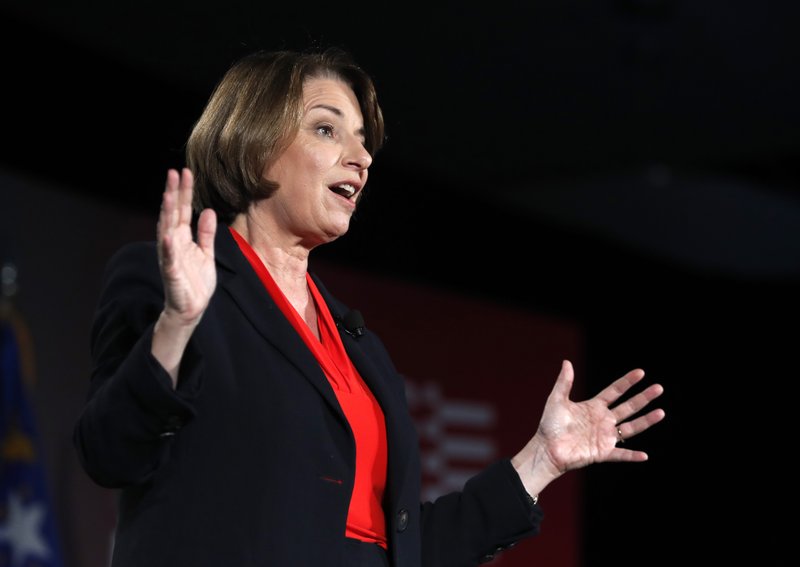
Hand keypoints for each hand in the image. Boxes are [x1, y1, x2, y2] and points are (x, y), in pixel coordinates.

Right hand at [156, 168, 216, 326]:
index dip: (184, 192)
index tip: (186, 172)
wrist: (191, 308)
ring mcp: (170, 257)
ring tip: (168, 195)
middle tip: (174, 172)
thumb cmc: (196, 281)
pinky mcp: (172, 273)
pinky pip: (169, 259)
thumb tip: (207, 211)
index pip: (182, 210)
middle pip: (172, 214)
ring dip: (167, 213)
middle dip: (173, 194)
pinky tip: (168, 236)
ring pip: (167, 231)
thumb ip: (205, 233)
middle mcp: (172, 244)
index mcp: (181, 238)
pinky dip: (168, 248)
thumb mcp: (205, 253)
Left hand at [512, 360, 664, 491]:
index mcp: (594, 407)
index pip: (615, 392)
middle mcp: (603, 420)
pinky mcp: (602, 452)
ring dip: (646, 421)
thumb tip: (567, 362)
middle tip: (659, 388)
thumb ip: (564, 382)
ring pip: (630, 428)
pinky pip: (620, 454)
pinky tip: (645, 455)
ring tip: (661, 412)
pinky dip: (632, 455)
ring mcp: (604, 436)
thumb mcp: (557, 400)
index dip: (627, 382)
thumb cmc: (550, 425)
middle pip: (628, 407)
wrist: (546, 449)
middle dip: (644, 398)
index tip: (641, 372)